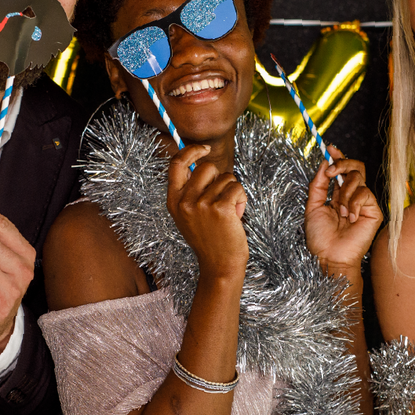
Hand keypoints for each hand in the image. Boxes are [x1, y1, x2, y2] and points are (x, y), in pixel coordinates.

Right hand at [168, 144, 247, 281]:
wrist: (219, 266)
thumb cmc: (210, 238)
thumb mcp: (190, 214)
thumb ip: (191, 190)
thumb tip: (199, 160)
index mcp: (173, 201)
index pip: (176, 164)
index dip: (191, 151)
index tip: (204, 148)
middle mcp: (184, 202)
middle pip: (207, 167)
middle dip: (220, 178)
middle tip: (221, 199)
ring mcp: (202, 205)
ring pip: (226, 178)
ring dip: (232, 192)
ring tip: (229, 213)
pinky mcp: (221, 208)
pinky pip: (236, 187)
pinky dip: (241, 199)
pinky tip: (236, 215)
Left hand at [304, 146, 380, 277]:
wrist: (329, 257)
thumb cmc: (320, 238)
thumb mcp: (312, 207)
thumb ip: (317, 185)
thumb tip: (323, 163)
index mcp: (338, 195)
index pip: (342, 170)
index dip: (338, 157)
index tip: (329, 148)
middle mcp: (352, 196)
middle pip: (355, 167)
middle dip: (342, 164)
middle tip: (331, 171)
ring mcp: (364, 203)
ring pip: (358, 179)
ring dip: (344, 193)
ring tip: (340, 212)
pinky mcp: (374, 211)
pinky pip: (365, 194)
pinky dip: (354, 204)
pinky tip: (350, 218)